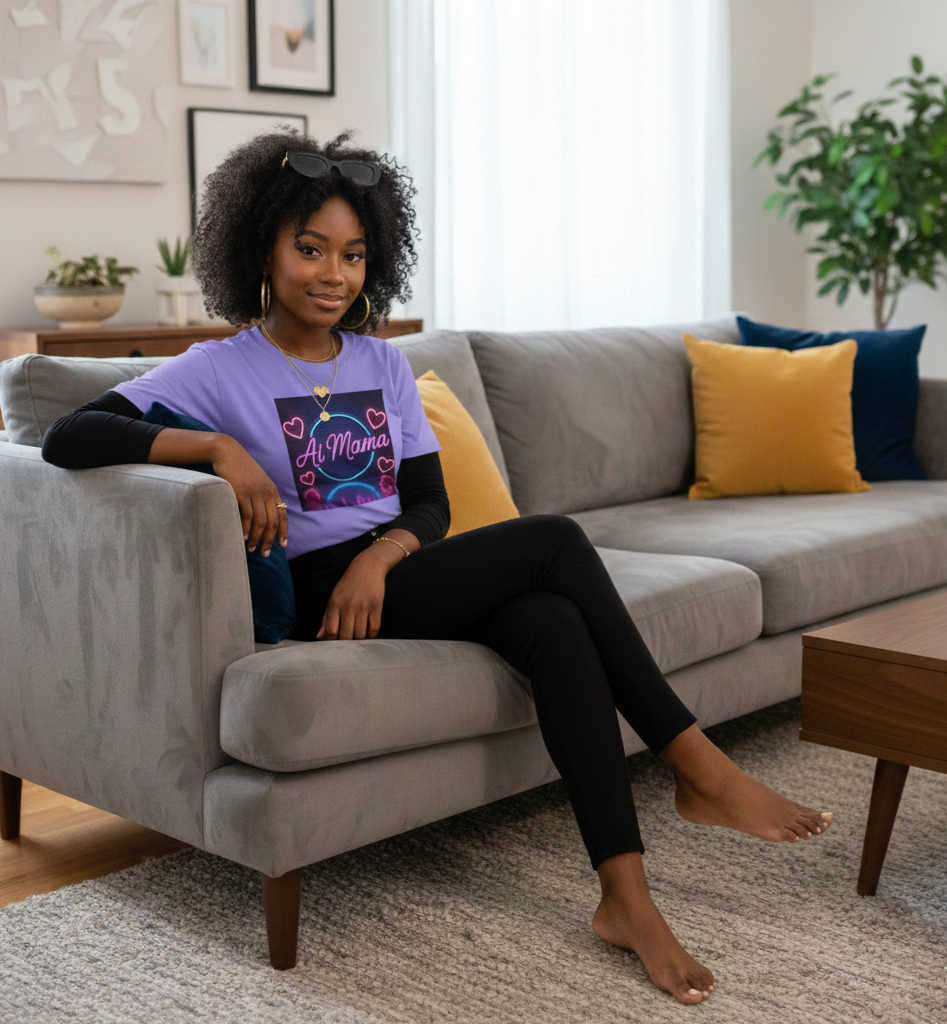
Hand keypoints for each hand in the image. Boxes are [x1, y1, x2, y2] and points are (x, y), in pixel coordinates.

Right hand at [210, 436, 288, 557]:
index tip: (283, 545)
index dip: (284, 531)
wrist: (228, 452)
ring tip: (251, 548)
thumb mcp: (258, 481)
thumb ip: (263, 496)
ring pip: (260, 522)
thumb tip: (264, 514)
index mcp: (272, 491)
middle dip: (270, 540)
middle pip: (273, 522)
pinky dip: (245, 528)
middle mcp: (266, 493)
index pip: (283, 515)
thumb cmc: (241, 468)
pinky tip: (242, 537)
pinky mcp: (240, 492)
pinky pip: (246, 515)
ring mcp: (254, 493)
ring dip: (256, 538)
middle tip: (265, 553)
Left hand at [317, 548, 388, 639]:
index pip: (331, 631)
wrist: (368, 567)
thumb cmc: (348, 584)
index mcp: (335, 604)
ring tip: (359, 631)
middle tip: (348, 637)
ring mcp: (363, 606)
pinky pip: (374, 629)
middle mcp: (348, 606)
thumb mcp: (334, 598)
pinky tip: (368, 629)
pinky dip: (371, 634)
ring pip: (360, 634)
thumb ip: (326, 618)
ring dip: (360, 637)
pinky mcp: (376, 606)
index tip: (335, 641)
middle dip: (347, 642)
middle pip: (346, 636)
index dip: (332, 641)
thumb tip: (319, 637)